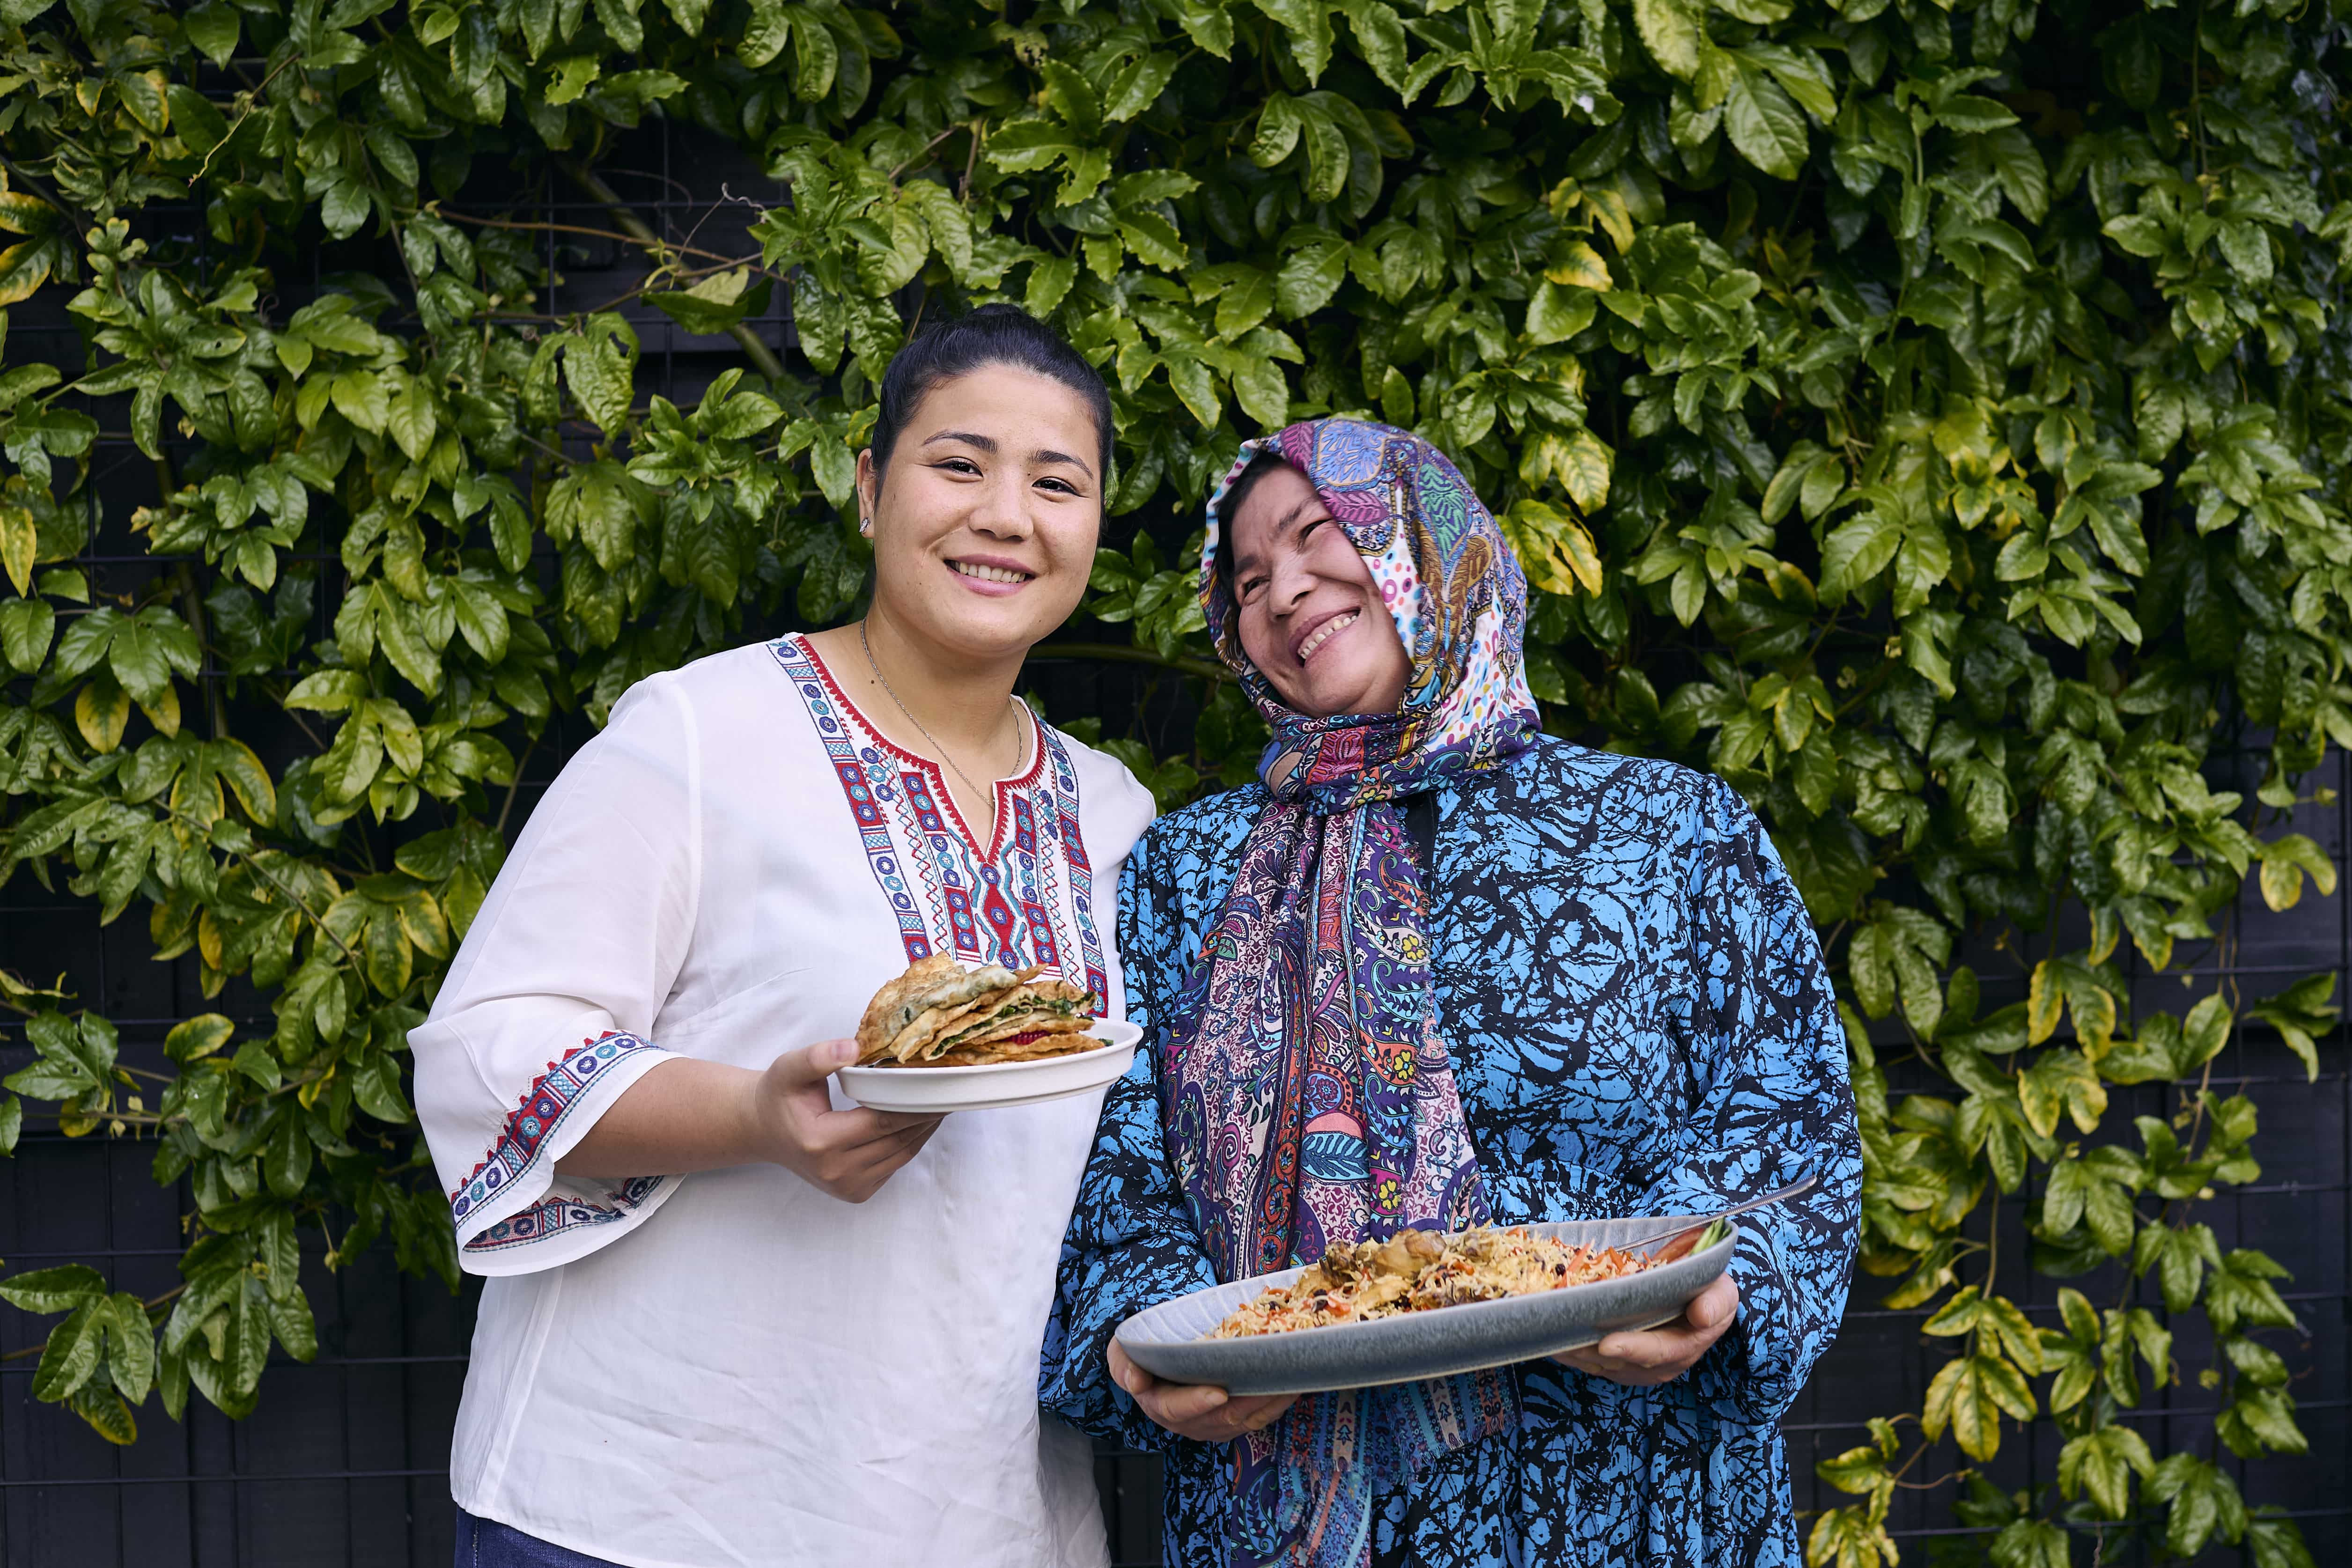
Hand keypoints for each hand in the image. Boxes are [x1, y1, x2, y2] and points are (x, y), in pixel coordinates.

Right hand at [754, 1038, 943, 1202]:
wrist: (764, 1130)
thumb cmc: (779, 1096)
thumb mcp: (789, 1068)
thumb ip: (818, 1056)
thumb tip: (854, 1047)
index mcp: (820, 1142)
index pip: (882, 1121)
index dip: (915, 1104)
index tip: (939, 1086)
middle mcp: (835, 1171)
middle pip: (897, 1140)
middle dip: (927, 1116)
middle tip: (950, 1091)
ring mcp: (846, 1186)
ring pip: (901, 1155)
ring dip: (924, 1130)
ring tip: (940, 1103)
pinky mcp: (854, 1193)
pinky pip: (894, 1165)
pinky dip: (909, 1143)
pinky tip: (918, 1121)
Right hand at [1109, 1338, 1297, 1442]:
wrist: (1158, 1357)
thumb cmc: (1143, 1350)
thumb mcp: (1123, 1350)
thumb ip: (1123, 1364)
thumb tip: (1135, 1381)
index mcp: (1158, 1403)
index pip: (1176, 1408)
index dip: (1197, 1403)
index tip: (1218, 1392)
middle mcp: (1187, 1421)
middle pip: (1220, 1418)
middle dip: (1249, 1401)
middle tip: (1272, 1379)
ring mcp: (1211, 1424)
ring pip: (1244, 1420)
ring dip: (1269, 1402)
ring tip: (1290, 1378)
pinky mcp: (1231, 1421)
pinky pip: (1256, 1419)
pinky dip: (1275, 1404)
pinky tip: (1292, 1385)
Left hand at [1552, 1272, 1738, 1385]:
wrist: (1697, 1300)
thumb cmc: (1708, 1292)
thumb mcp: (1722, 1292)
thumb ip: (1717, 1302)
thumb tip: (1702, 1314)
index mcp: (1686, 1345)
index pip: (1657, 1352)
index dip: (1633, 1348)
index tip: (1608, 1343)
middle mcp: (1658, 1364)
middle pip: (1619, 1361)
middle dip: (1589, 1350)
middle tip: (1561, 1335)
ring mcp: (1636, 1367)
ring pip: (1599, 1364)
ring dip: (1573, 1352)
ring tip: (1547, 1334)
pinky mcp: (1616, 1363)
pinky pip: (1589, 1362)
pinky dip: (1569, 1352)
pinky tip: (1548, 1339)